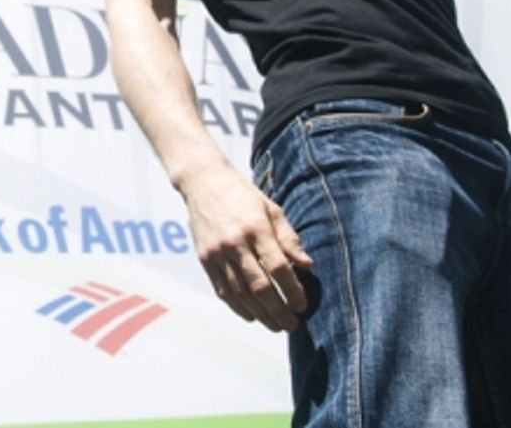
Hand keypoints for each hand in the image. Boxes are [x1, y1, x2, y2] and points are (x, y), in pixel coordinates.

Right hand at [179, 164, 313, 331]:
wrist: (204, 183)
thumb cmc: (242, 196)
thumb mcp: (272, 210)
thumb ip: (289, 238)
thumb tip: (307, 265)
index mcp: (256, 228)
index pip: (278, 267)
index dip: (293, 290)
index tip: (303, 305)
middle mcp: (235, 243)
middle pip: (260, 286)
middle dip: (279, 310)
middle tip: (292, 324)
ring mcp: (217, 253)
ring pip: (241, 294)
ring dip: (261, 314)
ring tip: (276, 326)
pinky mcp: (205, 260)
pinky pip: (223, 291)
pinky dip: (238, 308)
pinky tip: (252, 316)